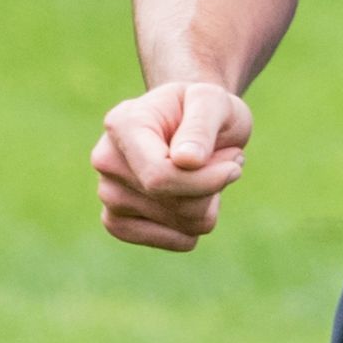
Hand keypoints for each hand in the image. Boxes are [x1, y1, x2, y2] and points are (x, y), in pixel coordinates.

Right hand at [95, 77, 250, 250]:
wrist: (191, 122)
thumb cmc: (202, 107)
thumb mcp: (212, 101)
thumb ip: (201, 125)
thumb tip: (186, 161)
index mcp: (122, 124)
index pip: (159, 176)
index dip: (205, 180)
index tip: (235, 164)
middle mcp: (106, 161)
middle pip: (175, 203)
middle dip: (213, 186)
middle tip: (224, 158)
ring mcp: (109, 195)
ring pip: (183, 224)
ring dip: (210, 202)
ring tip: (208, 171)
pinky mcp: (120, 223)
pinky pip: (179, 241)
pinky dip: (199, 223)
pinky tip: (196, 197)